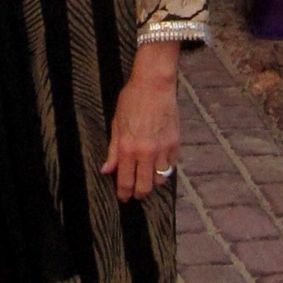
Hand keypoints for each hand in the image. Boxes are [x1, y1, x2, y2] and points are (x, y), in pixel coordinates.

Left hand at [101, 42, 178, 200]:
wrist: (154, 85)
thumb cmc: (132, 100)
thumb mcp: (116, 124)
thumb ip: (113, 150)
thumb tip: (107, 169)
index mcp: (128, 148)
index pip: (125, 181)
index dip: (123, 193)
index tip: (123, 198)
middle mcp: (146, 152)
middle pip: (144, 186)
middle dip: (138, 194)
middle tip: (135, 194)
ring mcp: (163, 149)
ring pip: (160, 179)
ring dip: (153, 182)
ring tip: (147, 177)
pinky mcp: (175, 143)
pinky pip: (171, 166)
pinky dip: (165, 169)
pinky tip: (158, 164)